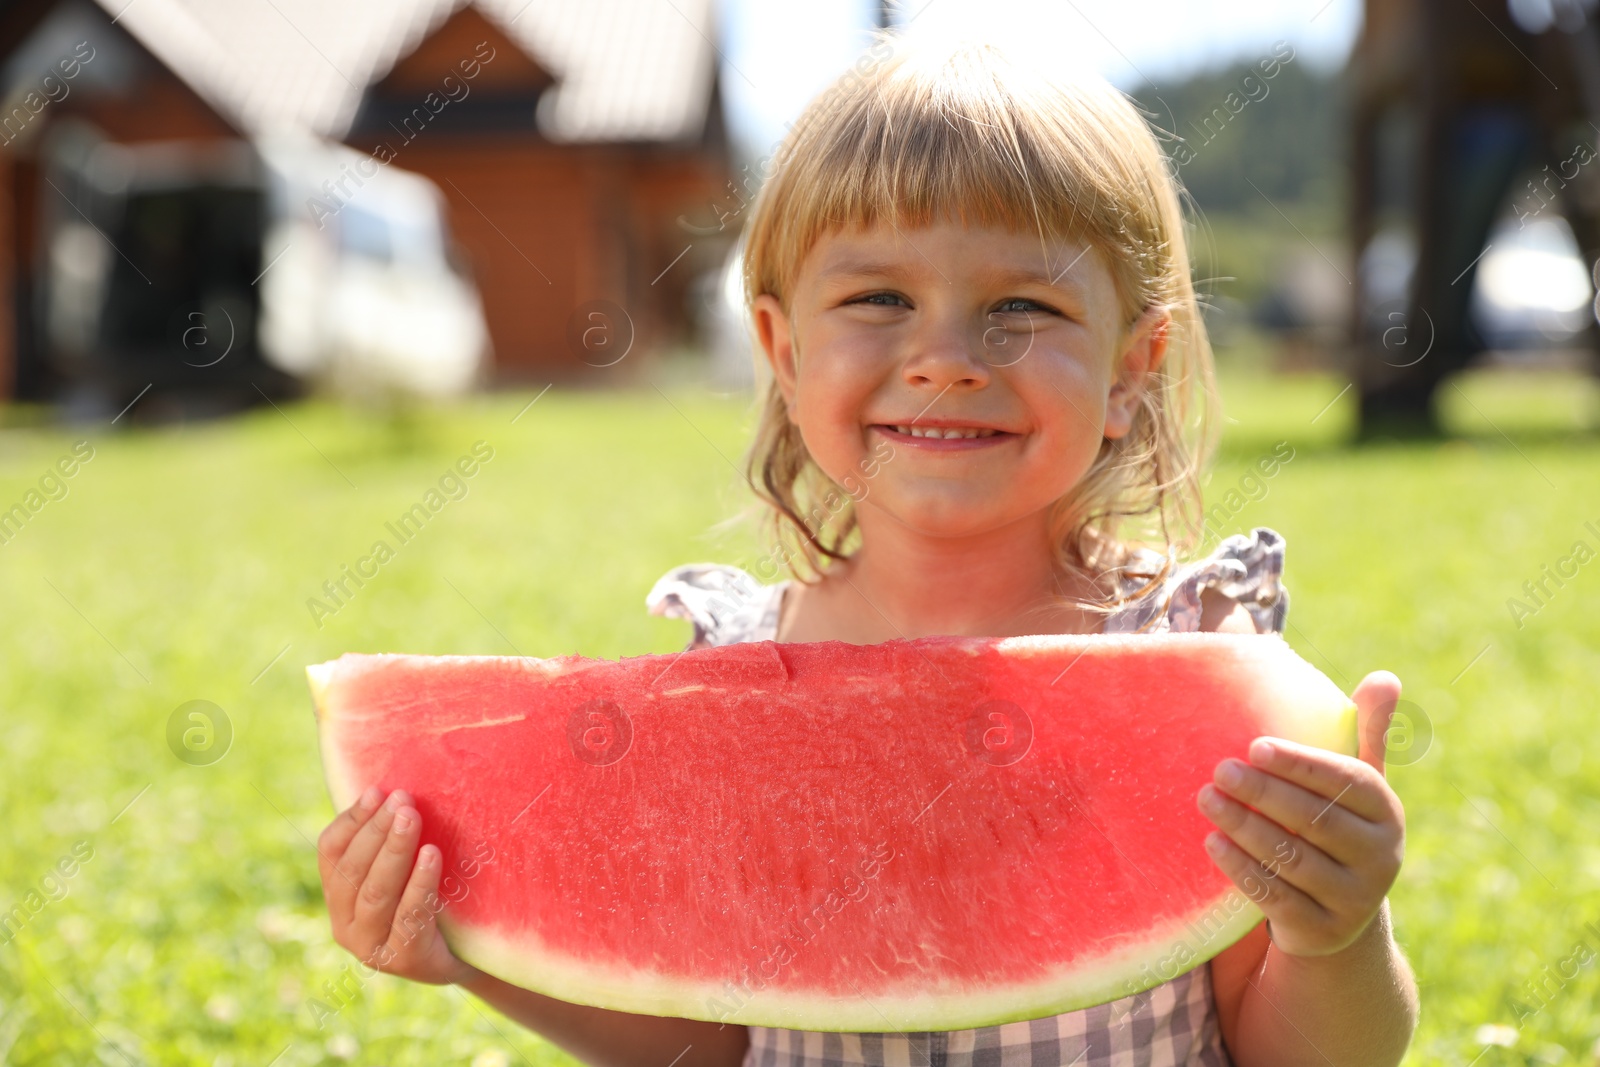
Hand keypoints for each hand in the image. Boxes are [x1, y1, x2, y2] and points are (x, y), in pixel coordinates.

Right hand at [317, 786, 483, 984]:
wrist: (466, 957)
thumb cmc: (432, 902)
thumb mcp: (404, 869)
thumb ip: (389, 841)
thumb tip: (393, 790)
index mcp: (338, 898)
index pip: (330, 853)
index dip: (351, 820)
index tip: (376, 791)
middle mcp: (345, 925)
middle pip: (353, 870)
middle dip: (377, 830)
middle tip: (402, 800)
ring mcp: (371, 948)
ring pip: (375, 893)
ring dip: (394, 850)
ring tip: (412, 817)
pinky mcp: (404, 960)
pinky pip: (409, 916)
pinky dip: (419, 883)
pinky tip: (432, 855)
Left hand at [1196, 671, 1405, 956]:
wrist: (1337, 914)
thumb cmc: (1337, 826)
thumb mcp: (1355, 786)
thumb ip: (1366, 732)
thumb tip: (1386, 677)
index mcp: (1388, 813)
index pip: (1349, 782)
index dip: (1302, 764)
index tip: (1255, 745)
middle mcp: (1382, 857)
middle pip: (1316, 820)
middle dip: (1264, 792)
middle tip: (1219, 769)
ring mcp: (1354, 899)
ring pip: (1292, 858)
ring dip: (1244, 827)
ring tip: (1206, 799)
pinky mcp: (1322, 930)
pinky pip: (1276, 896)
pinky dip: (1241, 867)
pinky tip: (1212, 842)